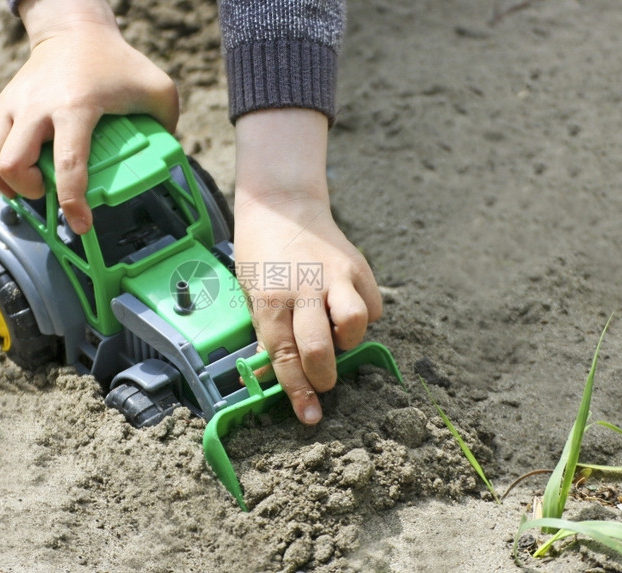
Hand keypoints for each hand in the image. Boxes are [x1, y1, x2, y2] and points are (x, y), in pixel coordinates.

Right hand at [0, 0, 177, 233]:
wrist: (73, 30)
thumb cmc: (116, 62)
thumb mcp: (155, 88)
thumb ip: (166, 123)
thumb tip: (167, 162)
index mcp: (76, 106)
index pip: (69, 163)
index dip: (73, 202)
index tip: (81, 224)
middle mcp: (38, 106)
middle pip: (14, 163)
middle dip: (30, 190)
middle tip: (50, 194)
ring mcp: (14, 105)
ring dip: (10, 183)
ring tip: (33, 188)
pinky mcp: (1, 106)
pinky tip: (8, 181)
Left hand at [233, 109, 382, 424]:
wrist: (282, 206)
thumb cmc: (260, 257)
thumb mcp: (249, 294)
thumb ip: (267, 333)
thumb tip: (274, 379)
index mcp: (270, 299)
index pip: (284, 356)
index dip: (298, 392)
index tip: (310, 416)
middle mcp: (304, 288)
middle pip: (320, 347)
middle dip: (324, 376)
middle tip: (322, 380)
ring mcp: (335, 276)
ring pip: (355, 325)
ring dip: (348, 341)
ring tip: (335, 336)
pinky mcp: (358, 267)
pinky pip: (371, 307)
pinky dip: (362, 318)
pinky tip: (344, 309)